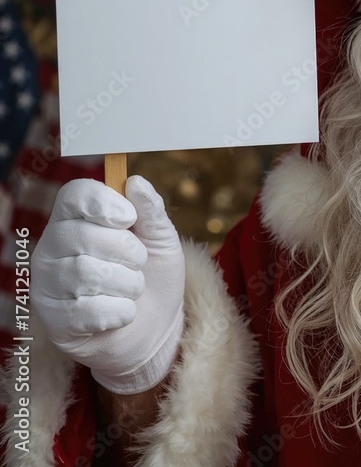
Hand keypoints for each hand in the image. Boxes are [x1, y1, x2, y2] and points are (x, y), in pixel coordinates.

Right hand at [32, 176, 184, 393]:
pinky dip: (120, 312)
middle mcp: (52, 249)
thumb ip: (150, 210)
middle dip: (128, 251)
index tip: (130, 218)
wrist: (156, 328)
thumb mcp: (162, 239)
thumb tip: (136, 182)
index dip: (103, 203)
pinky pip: (88, 310)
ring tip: (132, 289)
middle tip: (138, 263)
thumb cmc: (154, 276)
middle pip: (83, 235)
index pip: (72, 194)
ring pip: (87, 273)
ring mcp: (47, 285)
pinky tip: (122, 313)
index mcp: (75, 220)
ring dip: (128, 283)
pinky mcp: (53, 322)